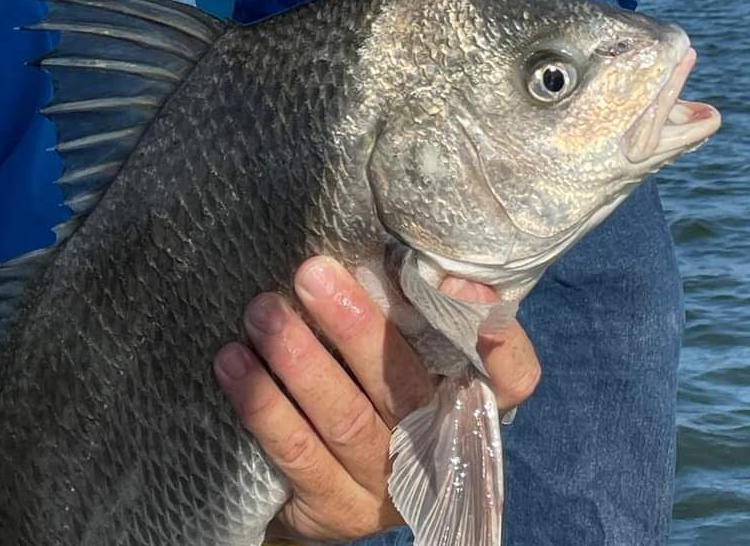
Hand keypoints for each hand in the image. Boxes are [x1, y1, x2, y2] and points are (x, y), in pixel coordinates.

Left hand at [213, 258, 540, 544]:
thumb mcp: (413, 343)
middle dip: (356, 326)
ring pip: (346, 419)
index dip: (499, 340)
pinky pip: (299, 456)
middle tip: (310, 273)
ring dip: (299, 361)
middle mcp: (441, 447)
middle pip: (407, 386)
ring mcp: (391, 486)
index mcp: (474, 398)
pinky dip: (265, 406)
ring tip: (261, 312)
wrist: (339, 475)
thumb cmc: (383, 380)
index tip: (467, 289)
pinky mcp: (338, 510)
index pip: (514, 377)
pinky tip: (235, 363)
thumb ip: (416, 304)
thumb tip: (389, 239)